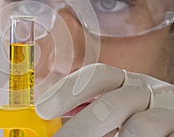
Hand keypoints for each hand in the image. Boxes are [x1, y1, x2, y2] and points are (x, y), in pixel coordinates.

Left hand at [35, 63, 173, 136]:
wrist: (167, 128)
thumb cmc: (131, 121)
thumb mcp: (109, 112)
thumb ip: (83, 111)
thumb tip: (48, 116)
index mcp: (124, 82)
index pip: (97, 75)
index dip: (68, 89)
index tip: (43, 108)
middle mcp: (146, 90)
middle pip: (112, 102)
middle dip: (82, 126)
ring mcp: (167, 110)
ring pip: (139, 126)